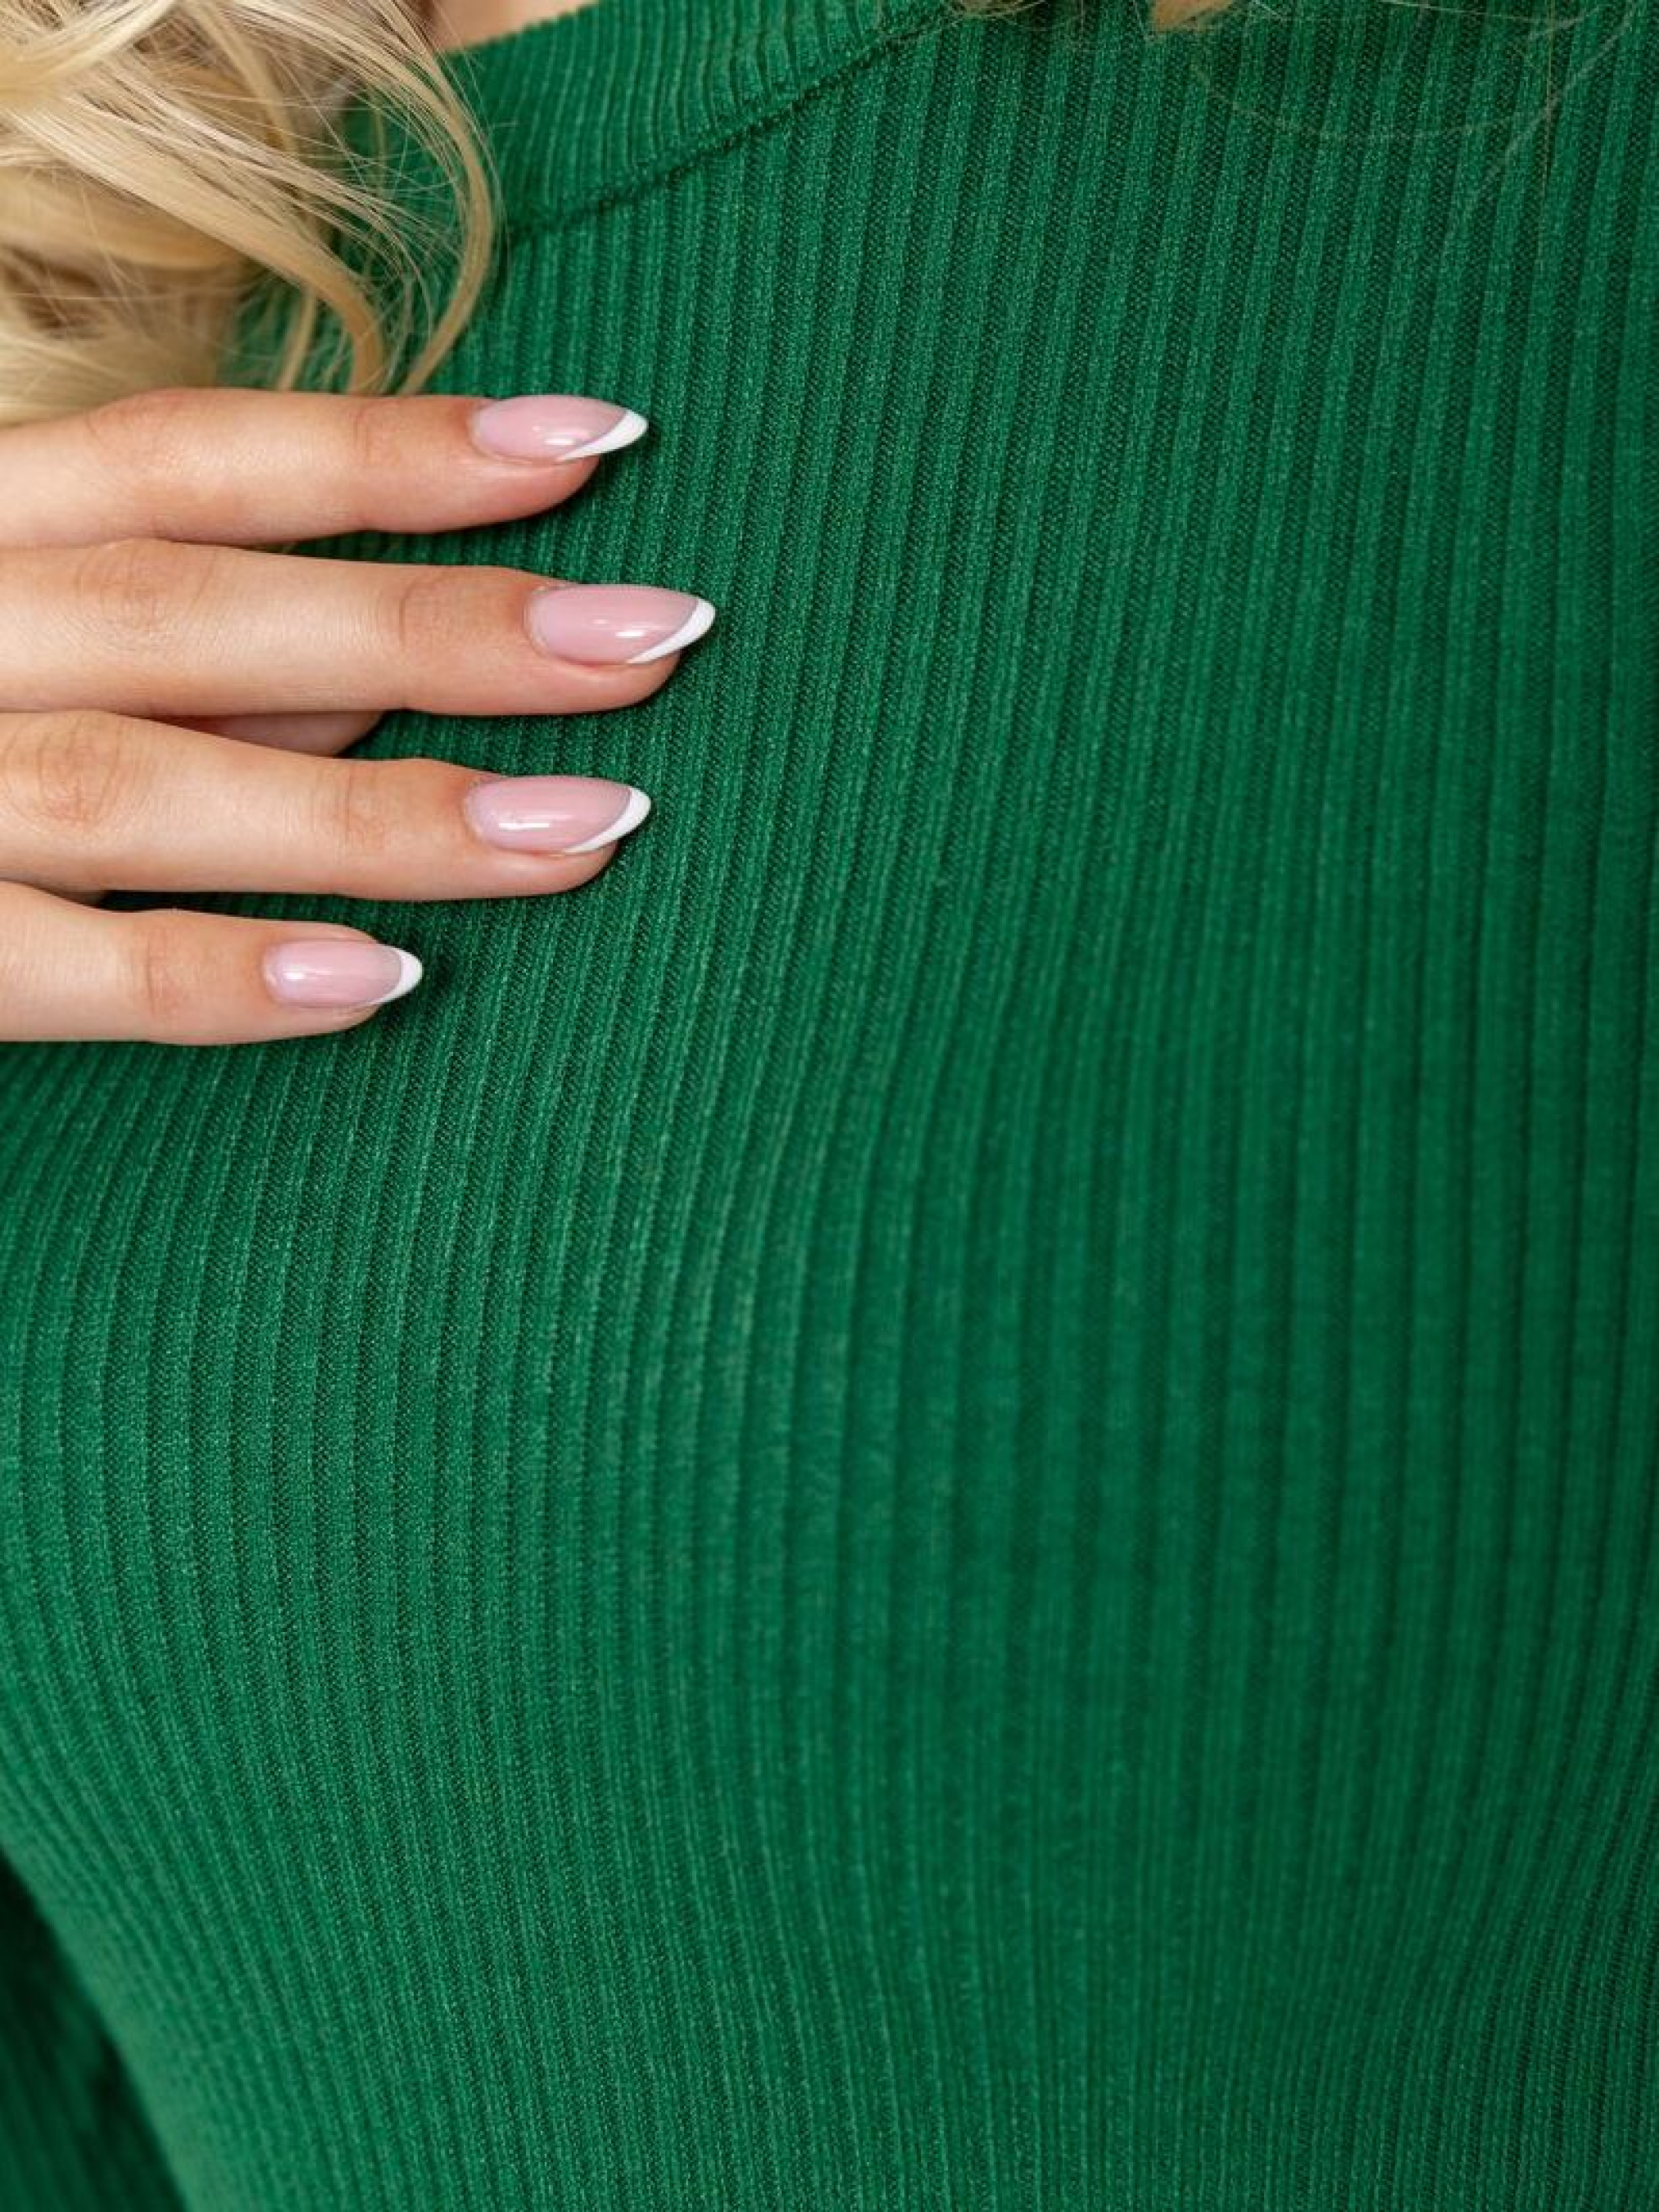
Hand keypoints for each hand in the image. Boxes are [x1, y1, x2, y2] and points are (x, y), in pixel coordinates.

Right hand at [0, 387, 713, 1045]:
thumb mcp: (20, 626)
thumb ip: (185, 651)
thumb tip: (403, 666)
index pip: (192, 458)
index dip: (390, 448)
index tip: (596, 441)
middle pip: (203, 610)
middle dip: (438, 623)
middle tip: (657, 641)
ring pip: (152, 786)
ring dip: (381, 812)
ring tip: (589, 828)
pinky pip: (59, 968)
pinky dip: (216, 975)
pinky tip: (384, 985)